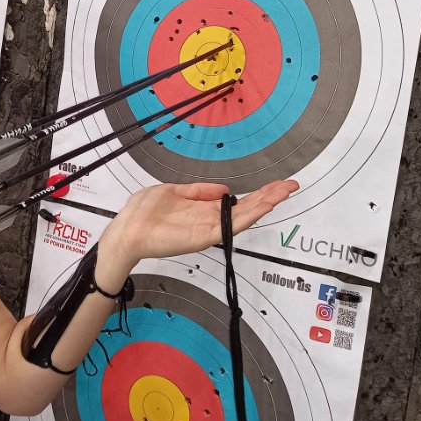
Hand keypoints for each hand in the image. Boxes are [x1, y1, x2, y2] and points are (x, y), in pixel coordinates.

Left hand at [98, 180, 298, 272]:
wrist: (128, 231)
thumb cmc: (144, 213)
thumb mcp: (174, 191)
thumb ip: (199, 192)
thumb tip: (223, 189)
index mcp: (204, 209)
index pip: (238, 201)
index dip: (258, 193)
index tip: (278, 184)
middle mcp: (211, 220)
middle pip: (247, 208)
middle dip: (270, 196)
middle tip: (292, 185)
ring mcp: (209, 229)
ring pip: (244, 217)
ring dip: (265, 204)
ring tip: (284, 192)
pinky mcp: (203, 237)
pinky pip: (230, 226)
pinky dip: (248, 216)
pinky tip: (262, 206)